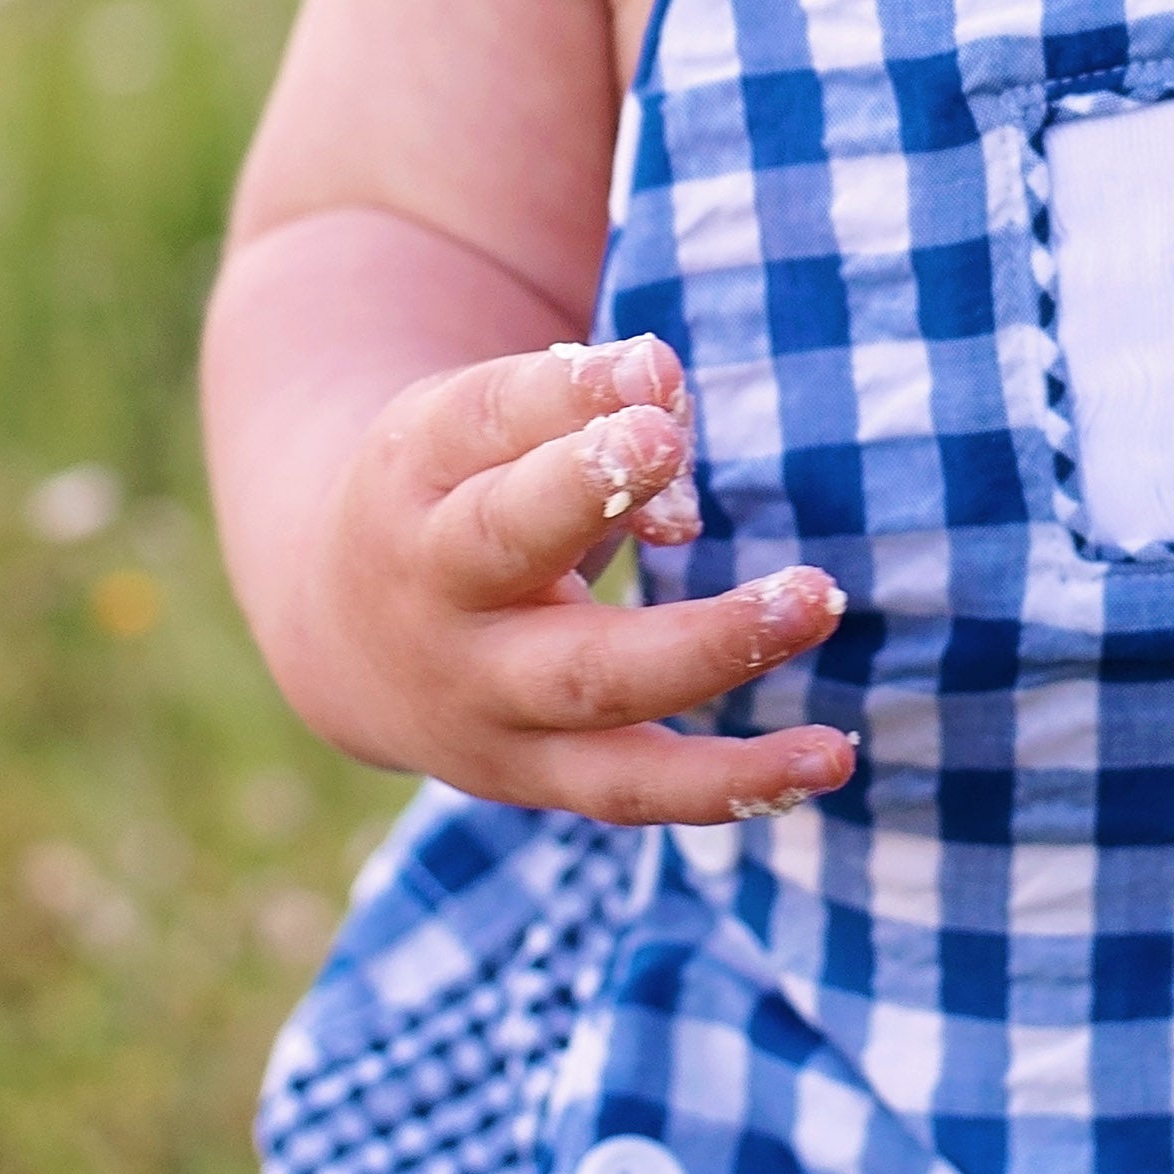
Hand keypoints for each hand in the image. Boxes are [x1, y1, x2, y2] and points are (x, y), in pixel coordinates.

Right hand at [318, 334, 854, 820]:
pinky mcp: (533, 776)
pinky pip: (633, 790)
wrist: (344, 639)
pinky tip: (828, 756)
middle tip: (680, 449)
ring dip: (710, 648)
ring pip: (592, 686)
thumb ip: (580, 394)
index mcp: (418, 472)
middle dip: (599, 499)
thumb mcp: (488, 424)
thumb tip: (664, 390)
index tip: (653, 383)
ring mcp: (482, 696)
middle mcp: (436, 589)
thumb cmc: (458, 491)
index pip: (487, 418)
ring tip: (817, 602)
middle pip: (509, 544)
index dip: (567, 396)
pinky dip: (730, 784)